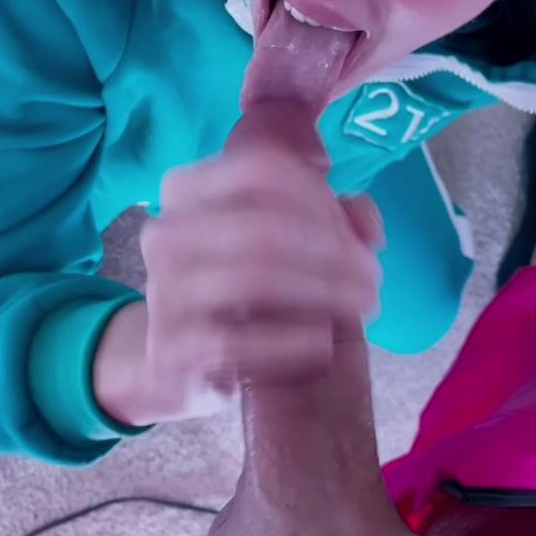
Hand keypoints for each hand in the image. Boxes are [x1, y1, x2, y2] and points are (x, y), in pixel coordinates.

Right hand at [93, 110, 382, 425]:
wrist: (180, 366)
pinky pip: (237, 341)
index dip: (320, 197)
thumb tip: (366, 222)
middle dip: (335, 251)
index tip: (359, 234)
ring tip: (361, 306)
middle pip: (265, 225)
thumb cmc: (246, 288)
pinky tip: (323, 344)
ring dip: (324, 291)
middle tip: (373, 278)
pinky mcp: (169, 351)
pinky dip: (292, 340)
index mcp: (187, 188)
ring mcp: (162, 291)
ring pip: (254, 277)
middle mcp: (165, 232)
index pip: (261, 169)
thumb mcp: (287, 241)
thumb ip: (335, 218)